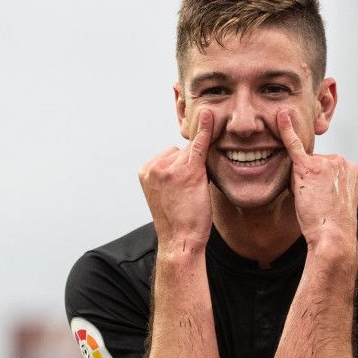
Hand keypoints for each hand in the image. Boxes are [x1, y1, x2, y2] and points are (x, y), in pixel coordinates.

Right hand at [139, 109, 214, 254]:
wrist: (180, 241)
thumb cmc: (178, 221)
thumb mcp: (167, 193)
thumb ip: (171, 173)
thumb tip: (187, 154)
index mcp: (146, 170)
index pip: (172, 154)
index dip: (183, 169)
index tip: (182, 188)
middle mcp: (155, 165)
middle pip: (182, 151)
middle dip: (190, 167)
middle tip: (188, 193)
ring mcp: (169, 166)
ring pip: (193, 153)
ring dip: (198, 167)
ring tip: (193, 192)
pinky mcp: (188, 170)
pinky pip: (199, 144)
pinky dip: (206, 130)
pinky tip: (211, 116)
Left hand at [277, 109, 357, 249]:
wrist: (333, 235)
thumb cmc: (332, 224)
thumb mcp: (335, 199)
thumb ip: (326, 182)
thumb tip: (311, 180)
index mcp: (350, 167)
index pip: (322, 167)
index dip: (316, 185)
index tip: (323, 200)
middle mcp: (340, 160)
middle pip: (311, 164)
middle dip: (307, 182)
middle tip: (316, 202)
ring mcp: (325, 161)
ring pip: (301, 166)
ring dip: (300, 182)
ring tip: (311, 200)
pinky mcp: (308, 167)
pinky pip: (294, 145)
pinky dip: (286, 130)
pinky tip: (280, 116)